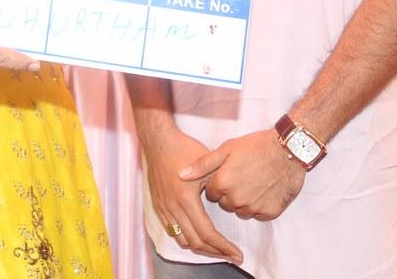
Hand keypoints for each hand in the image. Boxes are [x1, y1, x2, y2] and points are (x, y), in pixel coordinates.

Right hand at [138, 123, 243, 264]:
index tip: (237, 254)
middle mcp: (172, 208)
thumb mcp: (207, 164)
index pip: (207, 234)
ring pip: (183, 240)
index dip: (224, 247)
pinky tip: (199, 237)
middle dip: (216, 253)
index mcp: (186, 199)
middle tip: (232, 256)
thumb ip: (219, 186)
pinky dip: (188, 239)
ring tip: (218, 250)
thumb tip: (231, 205)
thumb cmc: (185, 149)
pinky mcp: (159, 206)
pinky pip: (173, 232)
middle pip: (196, 242)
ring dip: (202, 249)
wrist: (159, 140)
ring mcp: (163, 208)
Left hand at [183, 130, 305, 221]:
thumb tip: (181, 174)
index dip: (218, 183)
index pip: (211, 193)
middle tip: (242, 177)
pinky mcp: (269, 212)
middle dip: (229, 193)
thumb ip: (202, 164)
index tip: (228, 173)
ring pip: (241, 210)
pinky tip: (264, 190)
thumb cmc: (255, 146)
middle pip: (225, 204)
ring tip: (253, 182)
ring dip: (243, 201)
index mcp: (222, 184)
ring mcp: (253, 208)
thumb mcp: (226, 149)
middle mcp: (235, 199)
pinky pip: (258, 214)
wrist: (288, 150)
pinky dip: (260, 205)